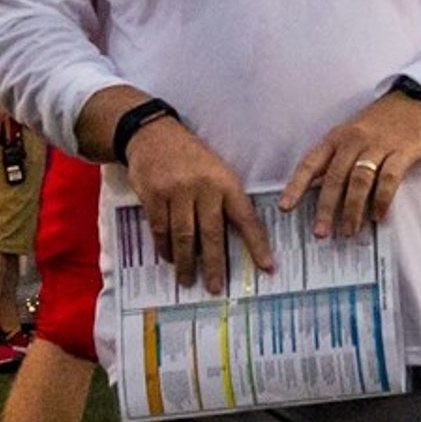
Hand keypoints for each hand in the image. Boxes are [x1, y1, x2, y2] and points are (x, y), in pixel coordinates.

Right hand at [133, 116, 271, 289]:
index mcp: (225, 182)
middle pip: (212, 233)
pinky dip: (166, 247)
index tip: (267, 267)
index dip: (257, 244)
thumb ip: (225, 199)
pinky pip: (161, 229)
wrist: (154, 134)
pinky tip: (170, 258)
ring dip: (187, 262)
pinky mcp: (153, 195)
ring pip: (184, 236)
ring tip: (189, 280)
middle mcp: (203, 187)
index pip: (246, 218)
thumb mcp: (217, 170)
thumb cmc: (191, 157)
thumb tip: (235, 239)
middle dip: (216, 264)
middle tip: (217, 287)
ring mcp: (177, 191)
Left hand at [281, 91, 420, 240]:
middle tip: (321, 232)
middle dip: (326, 208)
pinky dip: (382, 200)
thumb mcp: (350, 135)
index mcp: (336, 137)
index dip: (296, 186)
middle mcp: (354, 140)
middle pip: (335, 177)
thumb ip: (334, 160)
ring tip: (349, 230)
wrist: (415, 103)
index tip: (285, 207)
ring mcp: (378, 145)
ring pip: (360, 181)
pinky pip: (389, 179)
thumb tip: (316, 192)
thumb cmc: (379, 124)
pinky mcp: (402, 151)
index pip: (311, 163)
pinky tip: (378, 216)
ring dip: (353, 210)